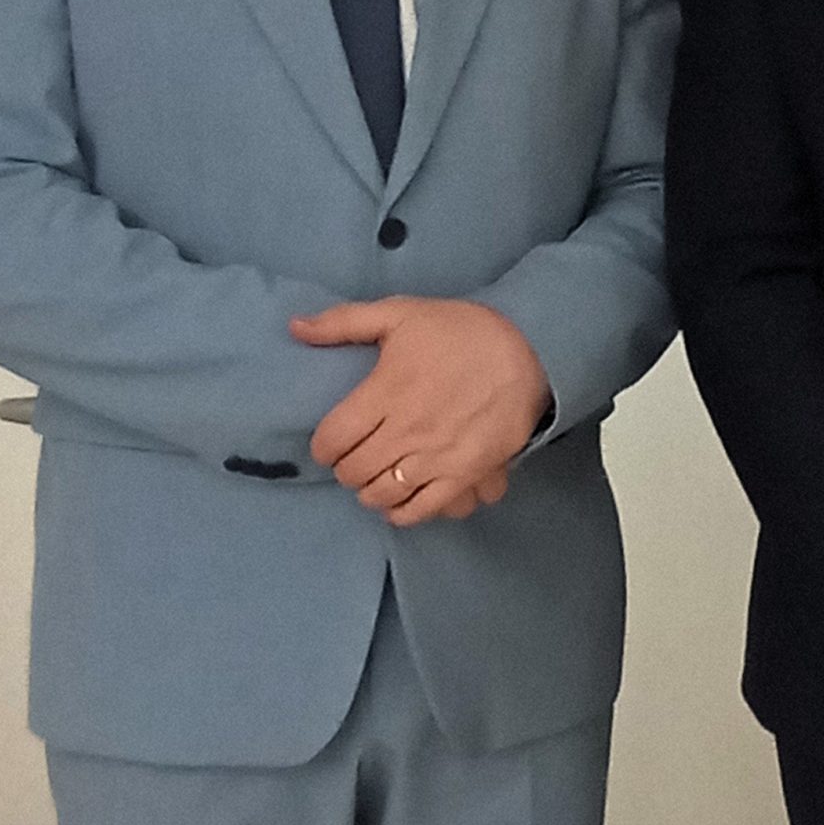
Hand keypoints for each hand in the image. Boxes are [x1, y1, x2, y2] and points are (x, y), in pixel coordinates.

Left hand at [292, 297, 550, 524]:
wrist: (528, 350)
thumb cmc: (460, 330)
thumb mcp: (400, 313)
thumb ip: (344, 322)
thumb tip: (295, 328)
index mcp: (386, 391)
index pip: (332, 439)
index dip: (323, 446)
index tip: (331, 441)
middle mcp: (406, 431)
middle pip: (353, 471)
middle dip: (345, 468)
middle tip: (354, 457)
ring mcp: (436, 457)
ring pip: (383, 494)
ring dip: (370, 490)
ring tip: (375, 477)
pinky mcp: (464, 475)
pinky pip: (422, 510)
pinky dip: (403, 512)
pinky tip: (399, 501)